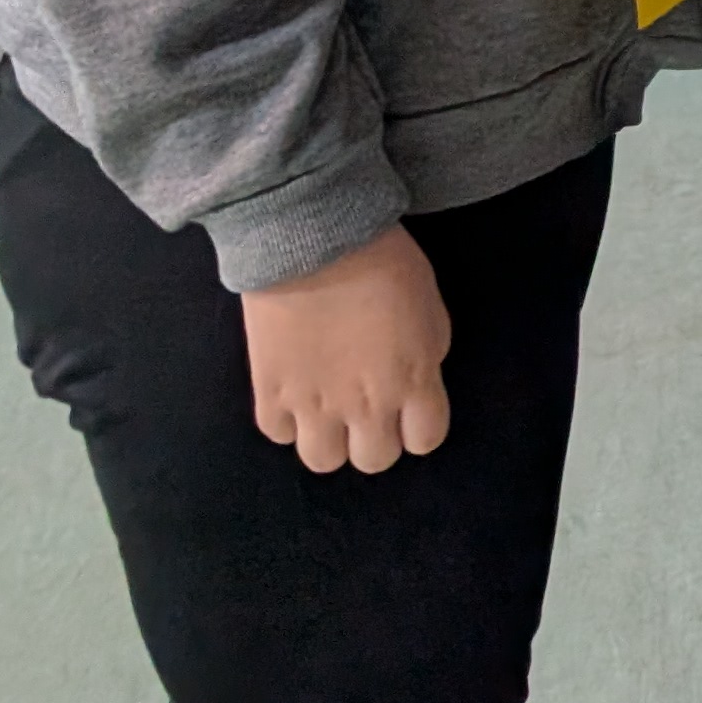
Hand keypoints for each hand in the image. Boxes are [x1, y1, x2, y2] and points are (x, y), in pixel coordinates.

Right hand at [242, 225, 451, 473]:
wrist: (315, 241)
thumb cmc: (385, 261)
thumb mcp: (431, 306)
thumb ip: (427, 353)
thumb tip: (416, 379)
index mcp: (413, 381)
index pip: (426, 440)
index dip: (419, 427)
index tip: (409, 410)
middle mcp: (366, 405)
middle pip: (375, 461)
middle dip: (376, 438)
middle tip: (368, 409)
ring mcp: (314, 406)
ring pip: (323, 461)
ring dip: (330, 439)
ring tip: (328, 409)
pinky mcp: (269, 396)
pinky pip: (279, 434)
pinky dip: (287, 420)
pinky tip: (294, 392)